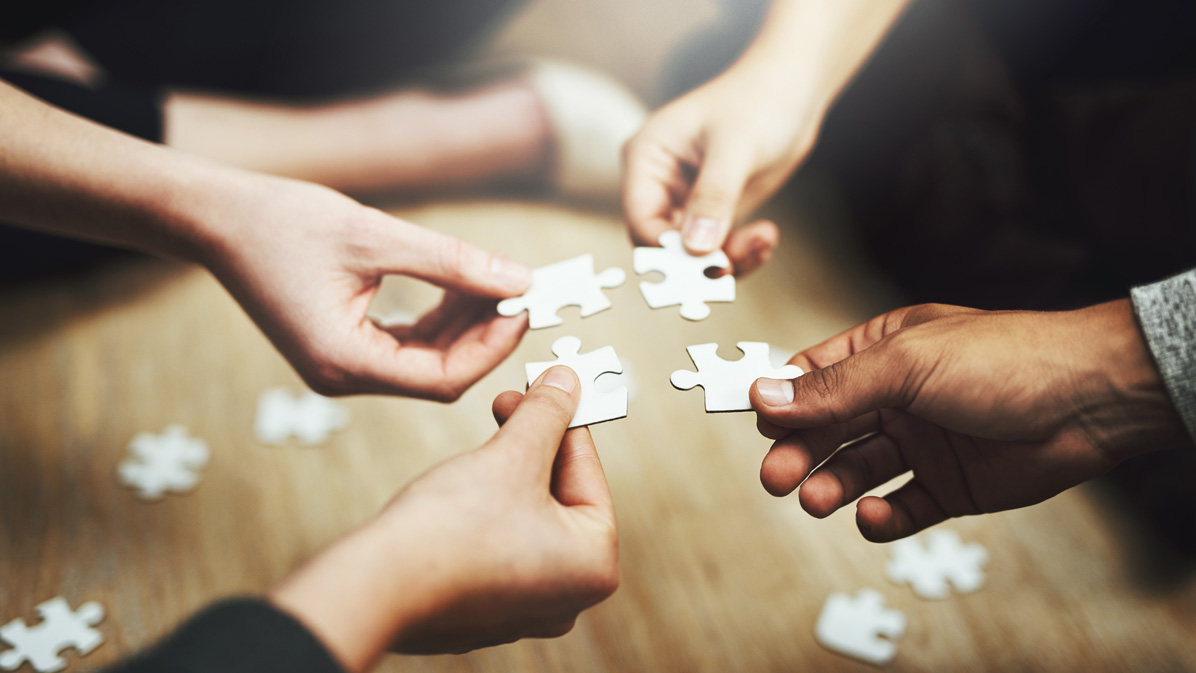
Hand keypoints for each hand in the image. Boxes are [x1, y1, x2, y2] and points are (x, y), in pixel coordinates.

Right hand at [194, 170, 531, 398]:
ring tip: (495, 283)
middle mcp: (342, 376)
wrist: (217, 218)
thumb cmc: (283, 222)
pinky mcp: (342, 348)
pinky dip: (438, 321)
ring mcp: (341, 366)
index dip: (491, 347)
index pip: (442, 379)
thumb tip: (519, 280)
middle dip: (484, 336)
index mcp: (343, 362)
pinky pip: (405, 346)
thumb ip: (451, 263)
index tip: (523, 305)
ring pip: (426, 361)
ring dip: (464, 326)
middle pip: (438, 375)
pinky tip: (461, 287)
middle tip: (519, 291)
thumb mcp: (376, 236)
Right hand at [269, 366, 618, 670]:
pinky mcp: (487, 612)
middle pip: (560, 497)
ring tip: (483, 447)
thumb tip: (566, 383)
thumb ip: (547, 415)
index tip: (548, 389)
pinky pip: (500, 547)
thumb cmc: (449, 534)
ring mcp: (526, 610)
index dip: (564, 420)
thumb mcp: (511, 456)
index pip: (588, 472)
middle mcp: (568, 597)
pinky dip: (487, 514)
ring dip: (508, 477)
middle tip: (509, 405)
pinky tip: (463, 490)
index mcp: (594, 566)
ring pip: (528, 519)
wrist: (376, 588)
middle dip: (533, 448)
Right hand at [621, 65, 820, 275]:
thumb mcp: (735, 148)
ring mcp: (685, 200)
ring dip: (730, 258)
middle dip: (702, 260)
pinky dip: (742, 252)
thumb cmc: (759, 100)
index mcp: (646, 158)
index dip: (668, 249)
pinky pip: (718, 249)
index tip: (709, 262)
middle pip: (663, 244)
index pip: (642, 219)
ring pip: (693, 254)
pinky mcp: (712, 212)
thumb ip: (713, 198)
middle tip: (739, 263)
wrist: (793, 89)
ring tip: (764, 241)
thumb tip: (696, 250)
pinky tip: (766, 239)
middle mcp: (658, 183)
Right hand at [749, 301, 1188, 541]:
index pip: (815, 376)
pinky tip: (873, 514)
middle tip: (776, 476)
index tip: (754, 424)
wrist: (1090, 401)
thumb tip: (764, 395)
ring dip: (832, 485)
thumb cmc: (1005, 359)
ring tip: (817, 500)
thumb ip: (834, 388)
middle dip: (800, 452)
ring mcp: (924, 442)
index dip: (783, 400)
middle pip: (830, 428)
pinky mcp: (949, 486)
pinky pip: (901, 506)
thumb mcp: (905, 364)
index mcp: (884, 351)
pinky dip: (880, 515)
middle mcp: (899, 397)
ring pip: (859, 469)